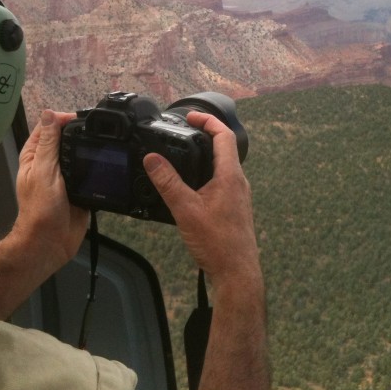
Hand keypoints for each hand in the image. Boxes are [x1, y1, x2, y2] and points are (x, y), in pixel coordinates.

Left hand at [0, 109, 88, 319]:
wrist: (50, 242)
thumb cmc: (40, 209)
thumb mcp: (43, 170)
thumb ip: (48, 143)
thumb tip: (49, 113)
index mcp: (35, 156)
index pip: (48, 128)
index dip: (62, 119)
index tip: (80, 118)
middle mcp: (49, 164)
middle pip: (66, 140)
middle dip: (79, 133)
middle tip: (98, 129)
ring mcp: (65, 177)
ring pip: (79, 155)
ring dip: (90, 150)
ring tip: (107, 142)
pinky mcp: (79, 189)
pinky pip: (90, 174)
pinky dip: (98, 167)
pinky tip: (110, 162)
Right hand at [142, 111, 260, 284]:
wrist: (237, 273)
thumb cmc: (218, 244)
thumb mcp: (186, 210)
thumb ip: (167, 183)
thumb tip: (152, 159)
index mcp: (230, 176)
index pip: (224, 136)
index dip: (207, 121)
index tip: (191, 116)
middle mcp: (238, 183)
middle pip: (225, 149)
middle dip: (205, 136)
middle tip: (186, 131)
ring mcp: (238, 196)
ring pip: (223, 166)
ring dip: (206, 156)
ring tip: (186, 155)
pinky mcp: (234, 208)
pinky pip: (222, 182)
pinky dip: (207, 174)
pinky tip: (192, 187)